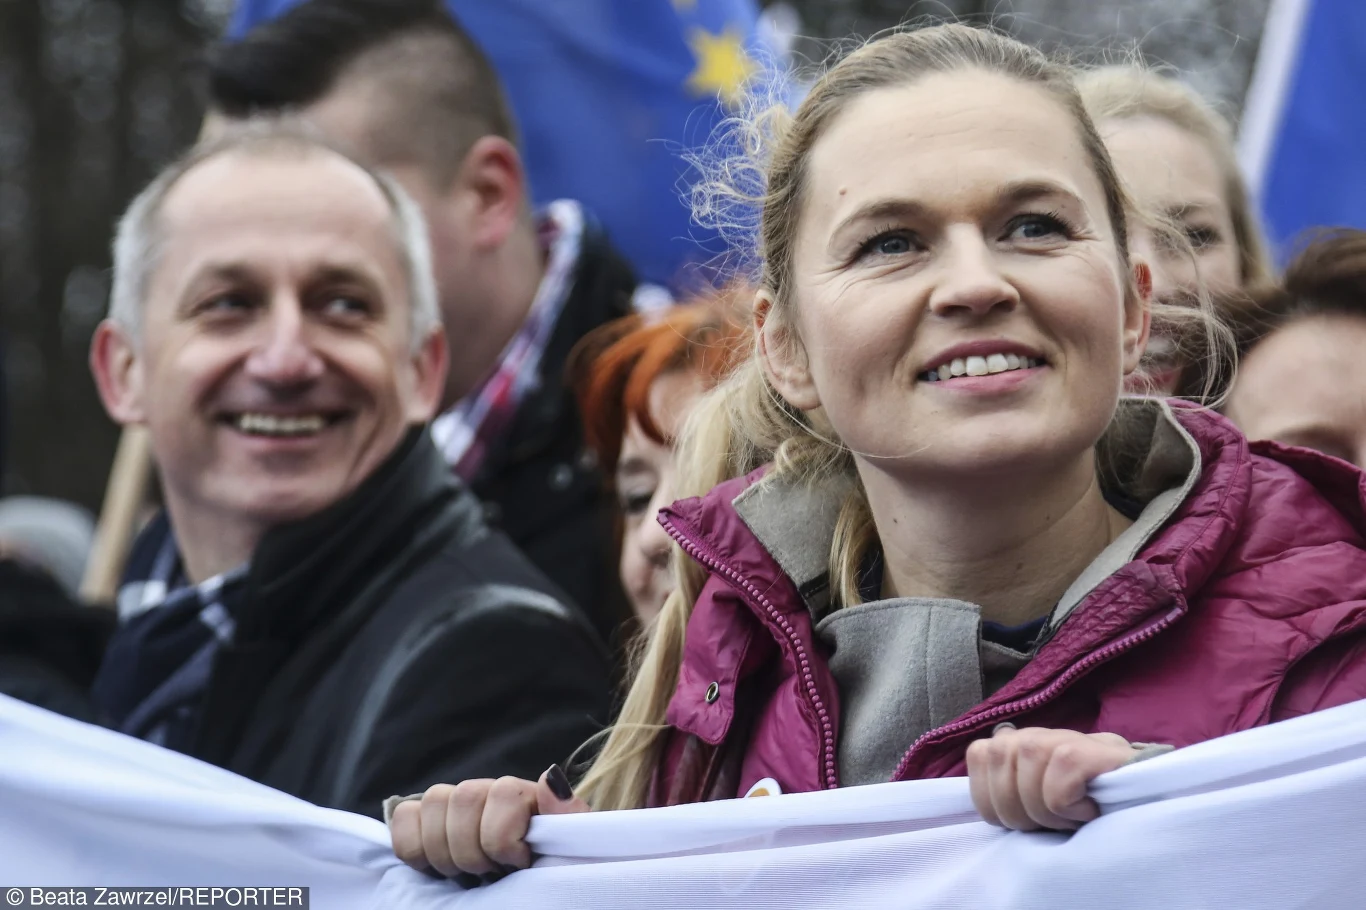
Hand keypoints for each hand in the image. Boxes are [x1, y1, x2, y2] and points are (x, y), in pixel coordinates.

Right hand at [389, 764, 589, 884]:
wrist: (530, 890)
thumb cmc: (551, 872)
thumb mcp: (570, 851)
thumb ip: (568, 818)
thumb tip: (551, 778)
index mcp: (525, 795)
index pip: (502, 791)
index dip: (503, 838)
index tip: (518, 864)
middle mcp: (487, 790)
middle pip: (463, 796)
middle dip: (473, 850)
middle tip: (490, 875)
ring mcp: (454, 804)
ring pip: (433, 801)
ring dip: (444, 851)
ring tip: (466, 875)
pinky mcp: (425, 822)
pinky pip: (405, 817)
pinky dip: (413, 847)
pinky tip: (436, 870)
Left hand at [966, 727, 1133, 830]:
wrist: (1152, 800)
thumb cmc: (1087, 809)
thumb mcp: (1038, 803)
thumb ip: (1008, 790)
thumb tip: (984, 801)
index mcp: (1019, 743)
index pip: (978, 755)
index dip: (991, 798)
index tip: (1024, 819)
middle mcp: (1038, 733)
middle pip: (996, 764)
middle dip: (1018, 811)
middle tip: (1051, 823)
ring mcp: (1065, 736)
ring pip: (1025, 771)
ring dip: (1046, 811)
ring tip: (1071, 816)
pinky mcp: (1092, 751)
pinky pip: (1058, 781)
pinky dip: (1068, 806)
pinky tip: (1089, 809)